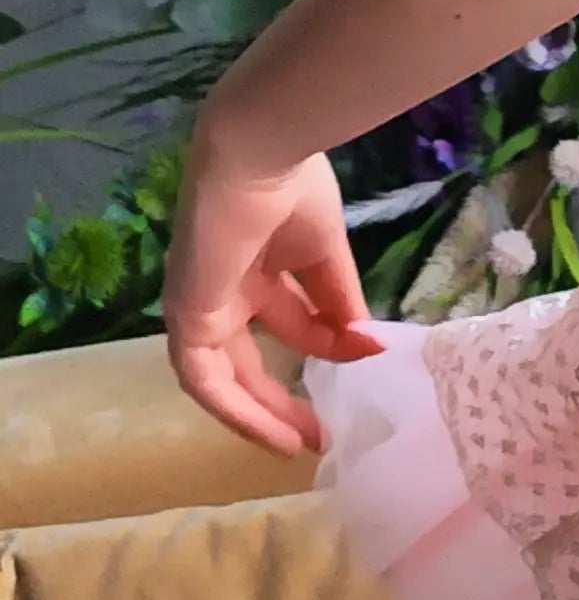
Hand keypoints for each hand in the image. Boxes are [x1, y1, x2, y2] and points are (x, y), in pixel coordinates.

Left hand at [162, 127, 384, 456]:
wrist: (260, 155)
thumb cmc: (293, 188)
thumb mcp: (324, 256)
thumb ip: (338, 303)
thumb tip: (369, 346)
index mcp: (253, 269)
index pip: (285, 322)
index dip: (324, 348)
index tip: (364, 365)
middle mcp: (222, 291)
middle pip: (248, 359)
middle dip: (284, 398)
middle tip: (323, 433)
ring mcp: (199, 305)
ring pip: (222, 378)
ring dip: (260, 414)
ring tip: (299, 444)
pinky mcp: (187, 316)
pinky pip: (204, 378)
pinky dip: (235, 410)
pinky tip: (272, 432)